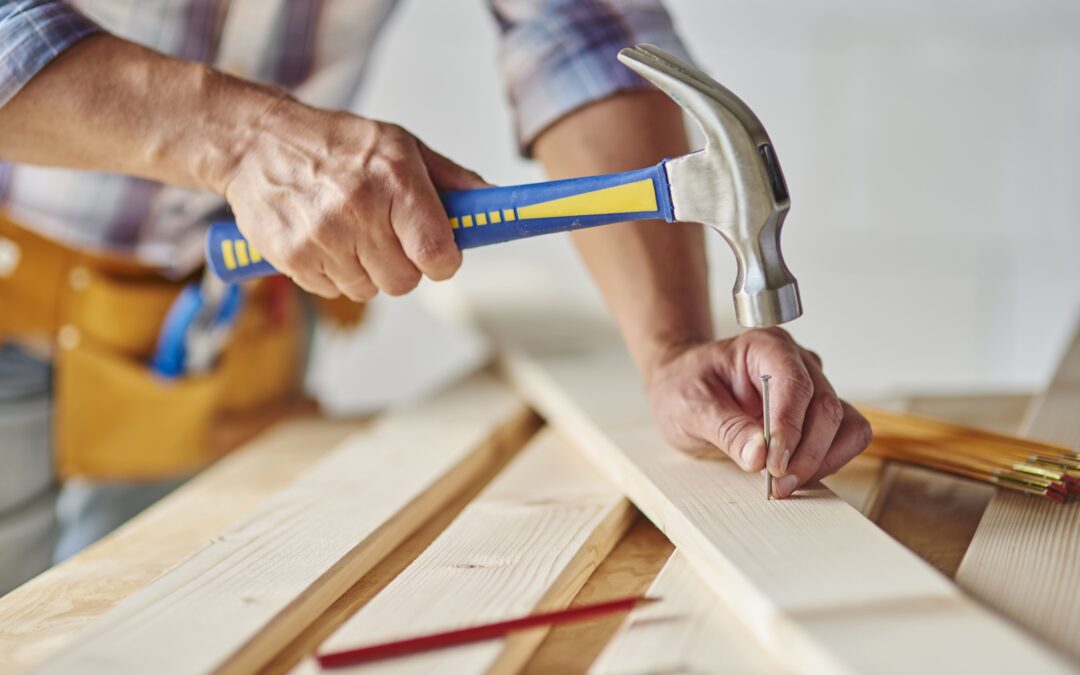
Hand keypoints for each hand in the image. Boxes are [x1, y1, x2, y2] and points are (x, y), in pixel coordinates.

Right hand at [223, 99, 486, 299]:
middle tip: (386, 235)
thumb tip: (492, 202)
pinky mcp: (292, 257)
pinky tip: (324, 239)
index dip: (444, 261)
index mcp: (394, 180)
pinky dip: (334, 273)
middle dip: (403, 265)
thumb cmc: (336, 144)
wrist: (257, 144)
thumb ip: (450, 179)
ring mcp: (322, 237)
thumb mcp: (400, 145)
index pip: (437, 253)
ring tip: (349, 232)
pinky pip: (333, 291)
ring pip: (369, 290)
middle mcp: (358, 209)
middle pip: (405, 281)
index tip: (439, 254)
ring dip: (366, 270)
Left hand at [645, 328, 871, 498]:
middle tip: (777, 484)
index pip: (795, 384)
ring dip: (822, 459)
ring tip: (785, 481)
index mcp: (764, 347)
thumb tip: (759, 454)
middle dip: (806, 452)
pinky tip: (798, 473)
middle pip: (826, 407)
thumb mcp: (689, 407)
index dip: (790, 427)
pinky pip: (845, 436)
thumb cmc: (682, 386)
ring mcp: (811, 386)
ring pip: (844, 423)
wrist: (680, 386)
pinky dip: (829, 459)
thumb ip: (725, 428)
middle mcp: (796, 362)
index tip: (773, 463)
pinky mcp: (815, 412)